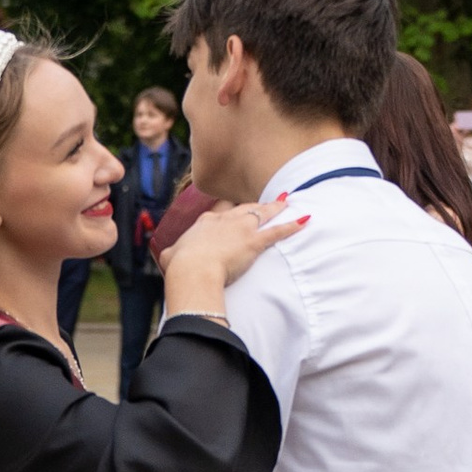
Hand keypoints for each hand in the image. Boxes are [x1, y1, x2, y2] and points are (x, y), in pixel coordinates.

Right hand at [162, 198, 307, 310]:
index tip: (234, 210)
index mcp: (205, 222)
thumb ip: (172, 253)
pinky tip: (304, 221)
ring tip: (287, 201)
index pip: (221, 209)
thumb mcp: (171, 256)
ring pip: (263, 213)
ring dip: (276, 208)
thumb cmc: (180, 266)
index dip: (229, 209)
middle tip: (266, 202)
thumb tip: (167, 257)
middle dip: (256, 205)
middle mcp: (225, 220)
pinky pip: (277, 232)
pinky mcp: (254, 242)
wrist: (192, 269)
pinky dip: (292, 226)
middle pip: (244, 207)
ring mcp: (241, 229)